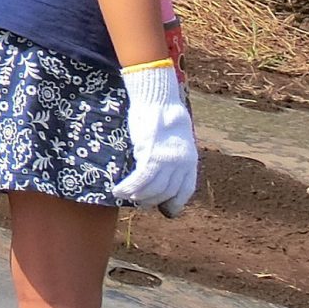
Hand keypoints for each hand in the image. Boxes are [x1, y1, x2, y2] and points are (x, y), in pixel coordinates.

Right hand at [110, 62, 197, 216]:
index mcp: (190, 160)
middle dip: (151, 200)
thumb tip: (161, 166)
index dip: (174, 202)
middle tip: (138, 201)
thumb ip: (173, 153)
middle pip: (166, 192)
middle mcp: (181, 164)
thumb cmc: (164, 113)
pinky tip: (118, 190)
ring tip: (124, 195)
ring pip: (152, 189)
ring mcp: (167, 161)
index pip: (185, 189)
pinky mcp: (150, 156)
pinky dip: (128, 188)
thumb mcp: (176, 137)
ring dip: (136, 196)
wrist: (158, 99)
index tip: (165, 209)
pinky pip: (139, 180)